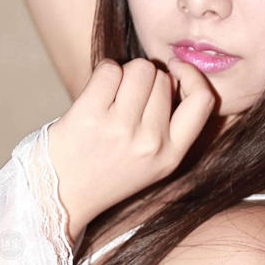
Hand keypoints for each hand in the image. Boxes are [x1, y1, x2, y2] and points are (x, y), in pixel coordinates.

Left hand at [47, 57, 215, 243]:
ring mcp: (121, 129)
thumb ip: (170, 125)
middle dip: (147, 80)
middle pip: (162, 78)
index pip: (203, 100)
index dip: (191, 76)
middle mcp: (150, 143)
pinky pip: (110, 69)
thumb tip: (174, 73)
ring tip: (112, 96)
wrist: (61, 195)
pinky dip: (104, 72)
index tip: (175, 71)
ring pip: (139, 69)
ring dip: (126, 73)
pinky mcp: (90, 116)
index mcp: (171, 155)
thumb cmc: (107, 169)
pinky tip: (96, 93)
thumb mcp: (153, 162)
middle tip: (127, 102)